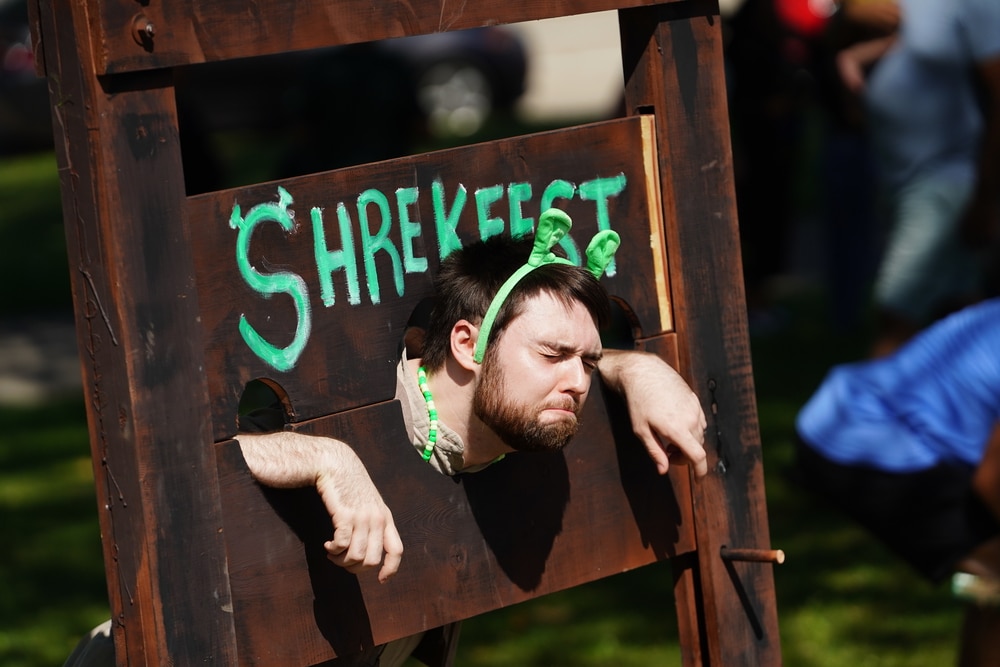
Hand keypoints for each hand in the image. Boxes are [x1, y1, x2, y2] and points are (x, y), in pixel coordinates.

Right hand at [238, 431, 402, 581]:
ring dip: (340, 561)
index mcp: (385, 517)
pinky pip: (342, 546)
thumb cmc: (347, 483)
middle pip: (371, 560)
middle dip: (354, 568)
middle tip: (340, 560)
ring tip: (332, 551)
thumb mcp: (366, 502)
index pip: (397, 550)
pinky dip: (333, 551)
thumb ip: (370, 522)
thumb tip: (364, 551)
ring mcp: (362, 516)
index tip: (380, 580)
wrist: (333, 460)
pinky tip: (327, 544)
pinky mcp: (345, 514)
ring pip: (355, 557)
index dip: (391, 569)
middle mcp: (377, 518)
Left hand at [599, 350, 708, 476]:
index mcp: (677, 429)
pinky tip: (676, 425)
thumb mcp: (641, 430)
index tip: (698, 479)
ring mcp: (694, 407)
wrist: (643, 372)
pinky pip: (700, 421)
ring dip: (689, 442)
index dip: (700, 471)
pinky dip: (692, 429)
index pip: (697, 456)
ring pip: (699, 434)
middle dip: (685, 456)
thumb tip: (663, 470)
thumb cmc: (638, 402)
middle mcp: (690, 418)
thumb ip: (655, 452)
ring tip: (669, 439)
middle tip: (668, 454)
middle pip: (697, 447)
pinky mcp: (694, 399)